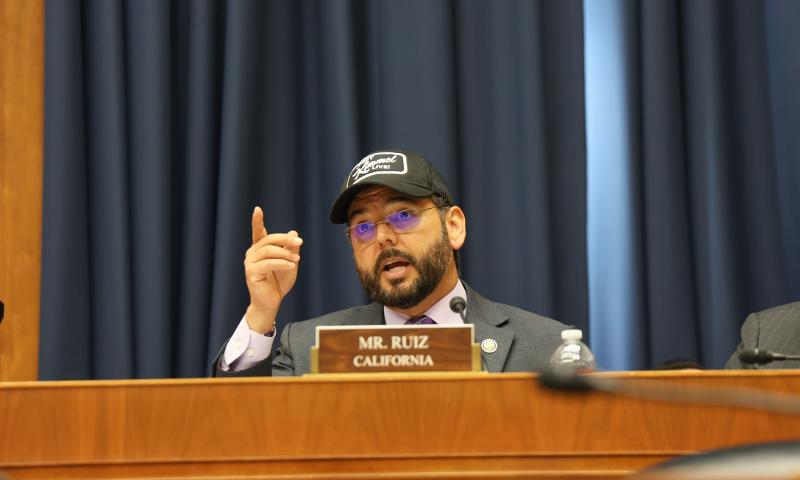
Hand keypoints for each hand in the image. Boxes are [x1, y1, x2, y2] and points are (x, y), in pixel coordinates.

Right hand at [243, 206, 302, 333]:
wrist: (272, 301)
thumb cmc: (279, 282)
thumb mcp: (290, 262)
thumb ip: (291, 249)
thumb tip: (293, 232)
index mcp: (260, 249)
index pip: (258, 232)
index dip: (257, 220)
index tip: (257, 209)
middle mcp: (252, 253)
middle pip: (269, 240)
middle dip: (286, 240)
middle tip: (300, 243)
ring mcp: (250, 262)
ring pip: (269, 251)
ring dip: (285, 254)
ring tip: (296, 261)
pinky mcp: (251, 272)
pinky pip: (268, 263)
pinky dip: (281, 263)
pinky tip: (290, 266)